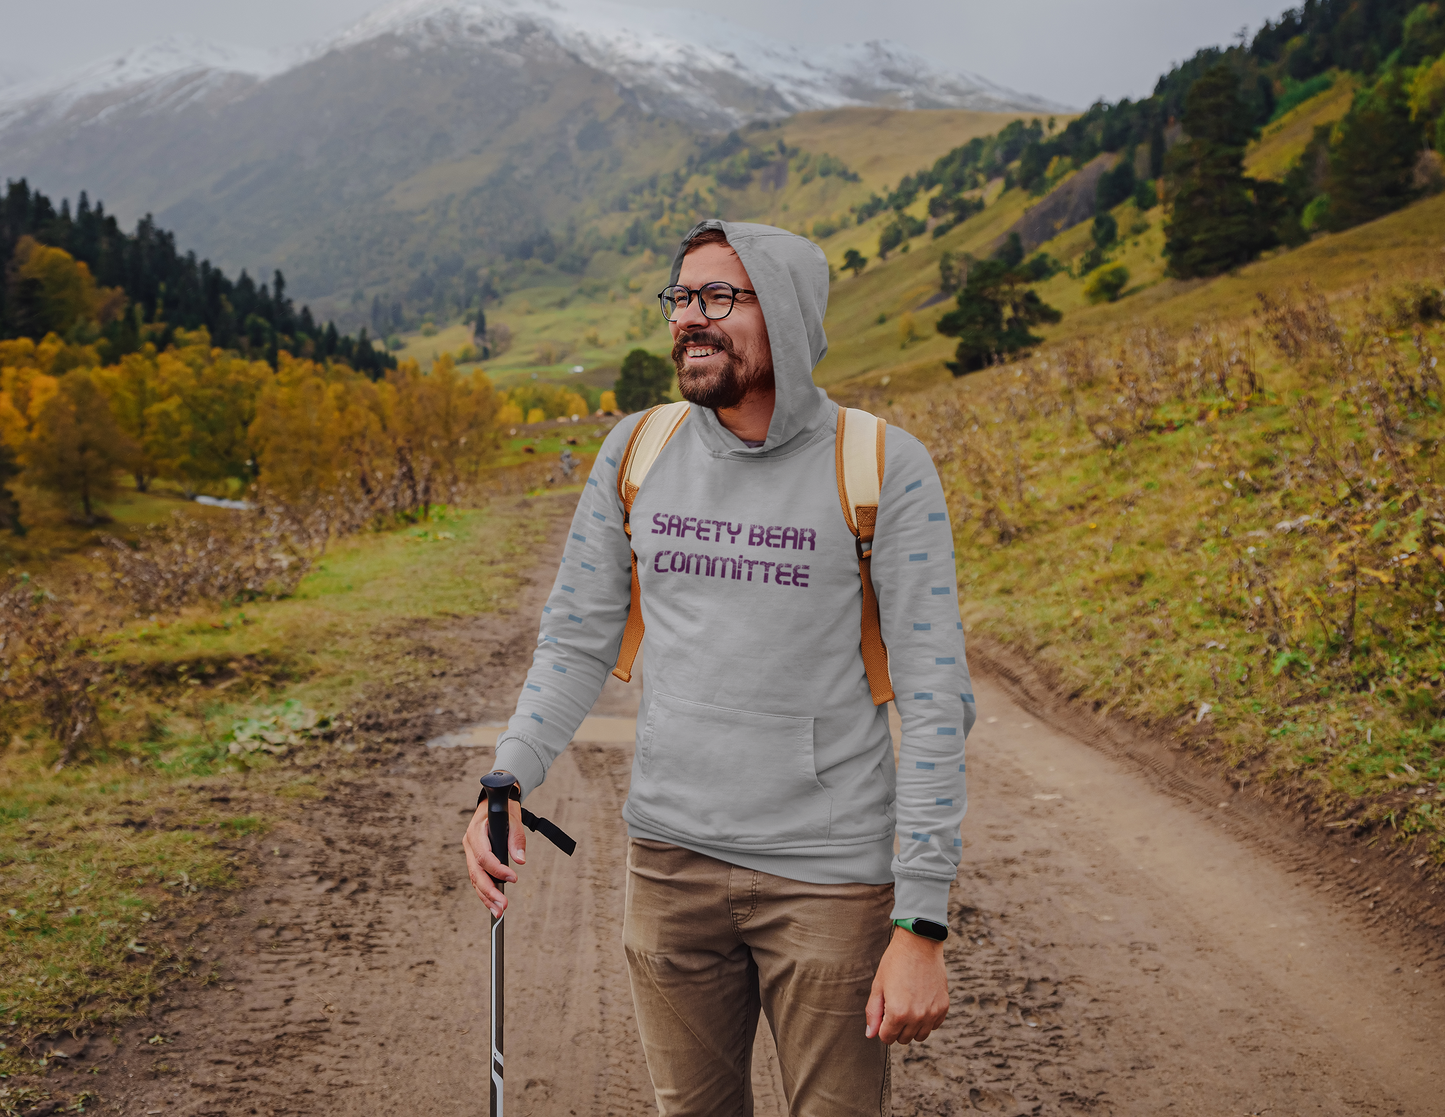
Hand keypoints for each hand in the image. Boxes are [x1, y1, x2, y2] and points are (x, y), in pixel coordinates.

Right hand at [462, 777, 525, 917]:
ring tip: (499, 912)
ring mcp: (470, 852)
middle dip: (489, 892)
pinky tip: (493, 904)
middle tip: (503, 907)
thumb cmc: (504, 807)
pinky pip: (477, 878)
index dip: (498, 869)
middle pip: (476, 873)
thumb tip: (520, 860)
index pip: (484, 856)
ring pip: (475, 879)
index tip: (514, 878)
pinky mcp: (474, 859)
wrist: (493, 802)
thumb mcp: (513, 817)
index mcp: (476, 832)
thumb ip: (516, 838)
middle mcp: (469, 844)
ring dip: (486, 897)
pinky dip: (485, 892)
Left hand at [865, 927, 948, 1043]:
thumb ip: (873, 1013)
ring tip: (908, 1006)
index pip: (887, 1038)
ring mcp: (932, 1013)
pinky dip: (927, 1019)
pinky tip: (920, 1002)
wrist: (920, 944)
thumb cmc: (896, 962)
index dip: (882, 1027)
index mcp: (898, 1013)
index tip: (884, 1013)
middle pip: (903, 1039)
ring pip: (920, 1036)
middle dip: (896, 1027)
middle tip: (895, 1006)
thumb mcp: (878, 986)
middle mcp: (917, 1017)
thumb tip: (871, 1034)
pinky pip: (934, 1025)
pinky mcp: (943, 1006)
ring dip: (912, 1027)